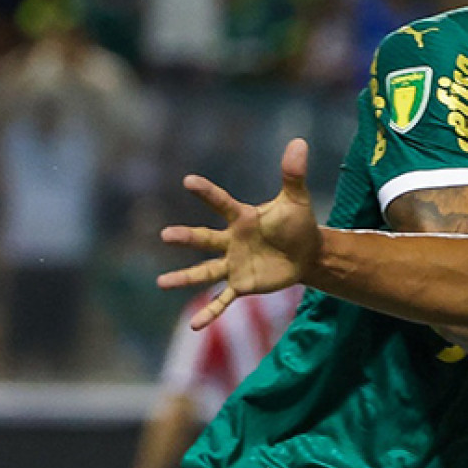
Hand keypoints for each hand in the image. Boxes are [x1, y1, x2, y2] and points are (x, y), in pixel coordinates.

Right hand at [158, 139, 320, 328]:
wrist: (307, 253)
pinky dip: (210, 313)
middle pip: (204, 239)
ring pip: (204, 271)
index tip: (189, 181)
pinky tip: (194, 326)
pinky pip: (222, 300)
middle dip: (186, 238)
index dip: (207, 193)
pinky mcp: (242, 285)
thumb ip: (293, 174)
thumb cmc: (297, 223)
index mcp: (241, 218)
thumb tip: (299, 141)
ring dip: (184, 278)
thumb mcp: (296, 200)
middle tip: (166, 235)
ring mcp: (233, 264)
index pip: (221, 203)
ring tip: (161, 283)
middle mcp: (231, 241)